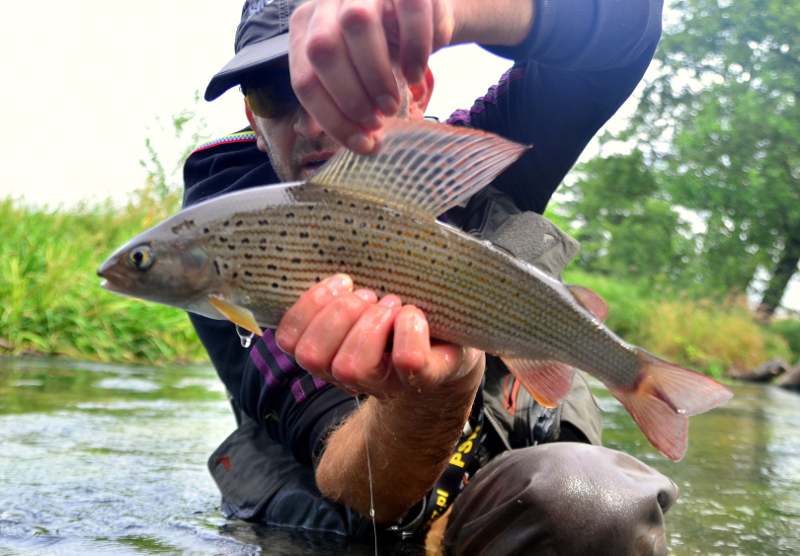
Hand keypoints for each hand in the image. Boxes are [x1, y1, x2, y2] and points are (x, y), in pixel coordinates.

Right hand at [274, 274, 483, 397]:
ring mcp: (384, 383)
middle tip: (368, 295)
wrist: (453, 343)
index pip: (288, 340)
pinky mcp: (422, 378)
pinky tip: (413, 314)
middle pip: (312, 355)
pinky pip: (408, 360)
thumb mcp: (365, 296)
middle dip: (339, 314)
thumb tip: (335, 242)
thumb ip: (342, 285)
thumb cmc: (400, 313)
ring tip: (391, 304)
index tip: (341, 281)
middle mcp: (348, 376)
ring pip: (351, 366)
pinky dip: (409, 328)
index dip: (307, 306)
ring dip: (371, 323)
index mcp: (327, 351)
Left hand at [288, 0, 454, 152]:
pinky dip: (413, 51)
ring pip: (357, 24)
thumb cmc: (378, 50)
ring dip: (377, 76)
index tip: (362, 143)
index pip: (305, 79)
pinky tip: (415, 75)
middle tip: (377, 121)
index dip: (331, 119)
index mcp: (305, 27)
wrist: (418, 17)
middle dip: (350, 97)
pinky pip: (407, 12)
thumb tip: (306, 130)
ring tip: (392, 104)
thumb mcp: (348, 74)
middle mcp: (326, 1)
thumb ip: (327, 97)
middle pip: (322, 50)